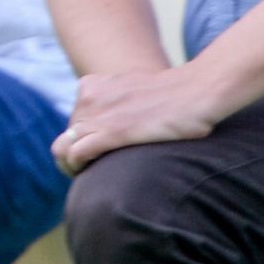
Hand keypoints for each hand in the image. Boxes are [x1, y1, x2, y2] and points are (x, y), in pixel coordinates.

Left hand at [52, 66, 220, 173]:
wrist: (200, 89)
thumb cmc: (176, 97)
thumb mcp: (136, 93)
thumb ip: (118, 105)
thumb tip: (118, 128)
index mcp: (92, 86)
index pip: (71, 123)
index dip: (78, 142)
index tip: (94, 157)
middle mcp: (90, 97)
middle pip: (65, 137)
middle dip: (74, 156)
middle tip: (93, 172)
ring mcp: (99, 113)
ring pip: (63, 148)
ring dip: (71, 166)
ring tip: (90, 177)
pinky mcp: (112, 131)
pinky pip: (76, 153)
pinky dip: (77, 167)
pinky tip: (91, 175)